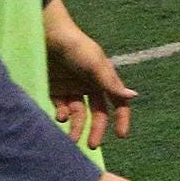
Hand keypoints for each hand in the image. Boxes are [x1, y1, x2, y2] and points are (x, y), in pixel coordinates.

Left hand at [45, 10, 136, 149]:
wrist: (45, 34)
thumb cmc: (75, 47)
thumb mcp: (95, 65)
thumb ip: (111, 83)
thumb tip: (134, 97)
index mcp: (104, 80)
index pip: (118, 103)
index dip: (121, 119)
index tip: (121, 135)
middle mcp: (89, 86)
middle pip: (97, 114)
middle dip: (95, 130)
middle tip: (93, 146)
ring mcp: (71, 89)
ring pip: (77, 115)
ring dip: (76, 128)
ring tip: (71, 139)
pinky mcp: (54, 90)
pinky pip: (61, 109)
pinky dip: (61, 115)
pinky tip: (59, 116)